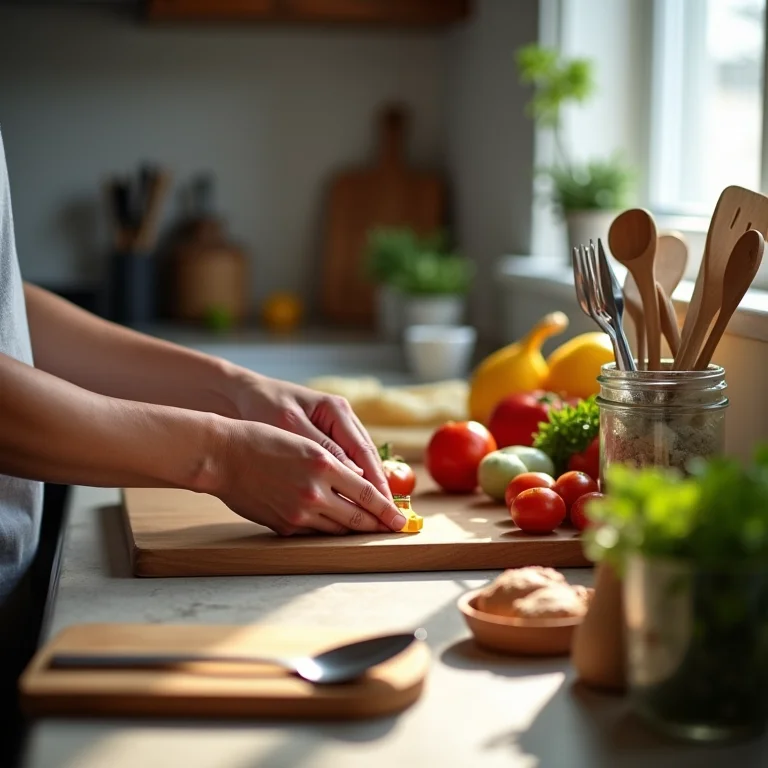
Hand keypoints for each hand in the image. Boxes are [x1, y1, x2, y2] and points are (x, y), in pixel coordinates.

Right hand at [214, 420, 405, 535]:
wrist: (223, 455)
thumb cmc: (262, 440)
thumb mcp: (305, 443)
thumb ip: (334, 464)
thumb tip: (359, 482)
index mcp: (323, 463)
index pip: (367, 493)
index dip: (387, 509)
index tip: (401, 519)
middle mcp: (314, 491)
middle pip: (358, 516)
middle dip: (378, 524)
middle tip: (393, 529)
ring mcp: (299, 511)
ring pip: (338, 528)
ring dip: (355, 529)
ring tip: (370, 529)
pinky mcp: (284, 525)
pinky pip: (315, 532)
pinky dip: (330, 530)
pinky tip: (337, 527)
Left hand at [231, 373, 392, 501]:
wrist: (240, 395)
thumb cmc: (262, 407)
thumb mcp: (290, 425)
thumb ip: (322, 448)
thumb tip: (354, 475)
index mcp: (336, 410)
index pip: (364, 450)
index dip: (377, 480)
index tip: (387, 505)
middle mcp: (342, 418)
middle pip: (368, 458)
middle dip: (379, 488)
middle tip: (391, 517)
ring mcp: (335, 427)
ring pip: (360, 461)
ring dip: (368, 487)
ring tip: (379, 515)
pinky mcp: (325, 438)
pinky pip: (345, 462)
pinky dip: (350, 481)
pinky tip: (354, 501)